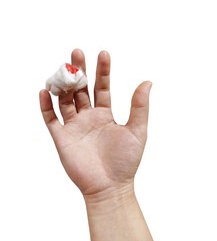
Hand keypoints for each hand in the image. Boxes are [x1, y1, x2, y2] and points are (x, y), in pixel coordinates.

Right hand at [39, 49, 150, 196]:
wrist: (110, 186)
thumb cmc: (125, 161)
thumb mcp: (137, 130)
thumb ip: (140, 106)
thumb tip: (147, 81)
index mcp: (105, 114)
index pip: (102, 87)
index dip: (103, 71)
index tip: (104, 53)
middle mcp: (88, 117)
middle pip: (81, 90)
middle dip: (79, 71)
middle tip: (77, 53)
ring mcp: (74, 127)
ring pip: (64, 100)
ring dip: (63, 84)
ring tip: (63, 69)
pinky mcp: (61, 138)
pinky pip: (50, 119)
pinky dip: (45, 105)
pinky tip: (45, 91)